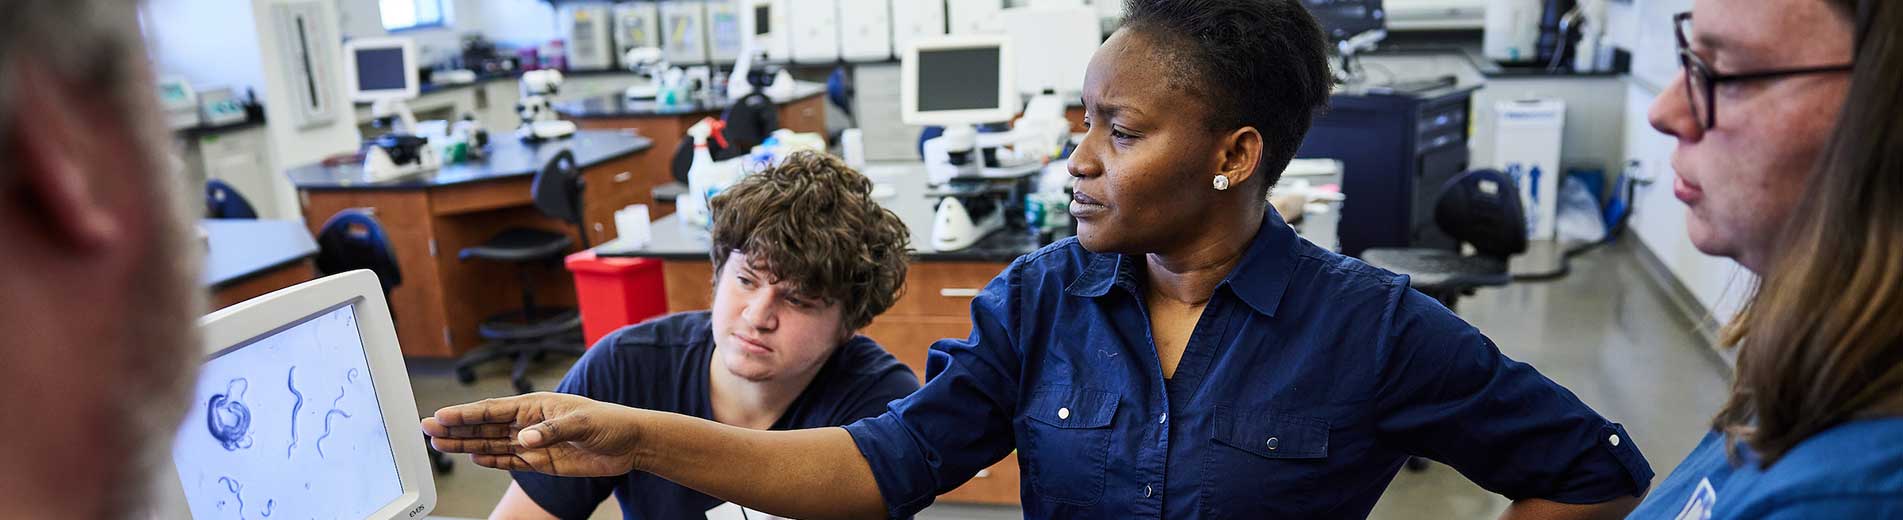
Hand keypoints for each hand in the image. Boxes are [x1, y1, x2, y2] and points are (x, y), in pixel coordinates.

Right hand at [421, 392, 642, 476]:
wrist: (631, 443)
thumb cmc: (610, 422)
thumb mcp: (583, 423)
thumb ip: (552, 431)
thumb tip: (524, 440)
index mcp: (536, 405)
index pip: (493, 410)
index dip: (465, 413)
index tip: (440, 415)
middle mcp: (529, 423)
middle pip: (485, 426)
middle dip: (455, 427)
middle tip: (426, 428)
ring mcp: (534, 442)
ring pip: (492, 444)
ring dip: (466, 444)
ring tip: (438, 444)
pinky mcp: (542, 461)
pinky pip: (510, 461)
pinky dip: (492, 461)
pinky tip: (473, 458)